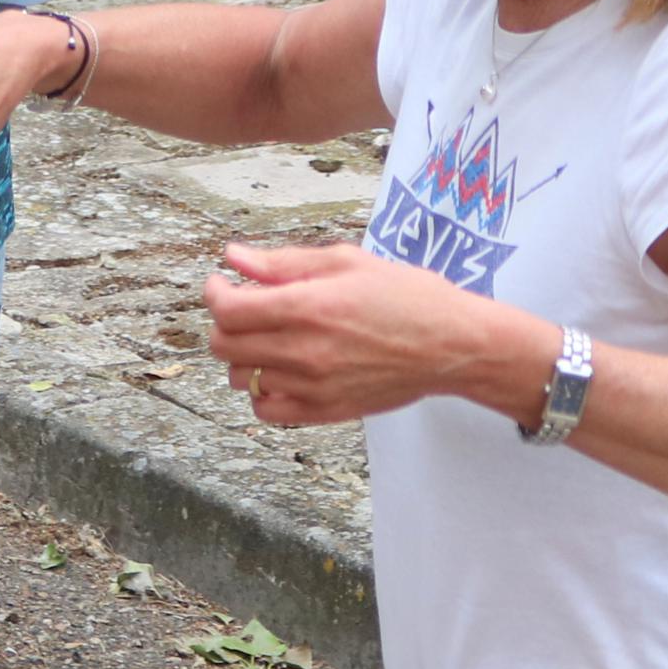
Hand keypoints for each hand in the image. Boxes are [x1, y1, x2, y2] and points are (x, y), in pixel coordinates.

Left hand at [204, 242, 528, 428]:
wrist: (453, 345)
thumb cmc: (408, 296)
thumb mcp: (346, 262)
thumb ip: (284, 262)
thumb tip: (234, 257)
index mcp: (308, 306)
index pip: (228, 310)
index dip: (214, 294)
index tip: (222, 284)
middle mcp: (304, 350)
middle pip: (225, 345)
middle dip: (225, 323)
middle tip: (245, 309)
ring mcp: (313, 386)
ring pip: (241, 378)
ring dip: (244, 356)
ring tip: (269, 339)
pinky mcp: (326, 411)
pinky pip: (267, 411)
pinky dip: (263, 392)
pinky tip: (281, 372)